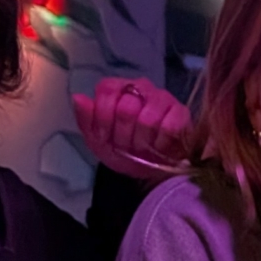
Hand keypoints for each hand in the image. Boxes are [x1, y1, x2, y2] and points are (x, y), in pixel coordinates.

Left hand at [75, 78, 190, 181]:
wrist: (151, 173)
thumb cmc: (123, 153)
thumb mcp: (98, 141)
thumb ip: (86, 119)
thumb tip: (79, 97)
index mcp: (118, 89)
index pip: (106, 90)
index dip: (103, 118)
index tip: (106, 137)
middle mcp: (141, 87)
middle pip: (126, 107)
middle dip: (123, 135)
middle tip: (127, 146)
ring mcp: (163, 98)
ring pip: (147, 118)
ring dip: (143, 142)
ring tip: (144, 148)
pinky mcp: (181, 113)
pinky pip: (169, 126)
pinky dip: (161, 143)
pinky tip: (160, 147)